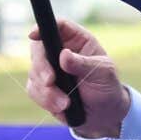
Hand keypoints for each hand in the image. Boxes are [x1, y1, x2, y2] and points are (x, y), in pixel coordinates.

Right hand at [26, 18, 130, 137]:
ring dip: (46, 91)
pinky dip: (45, 100)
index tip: (33, 36)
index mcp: (76, 40)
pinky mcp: (42, 86)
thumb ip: (83, 64)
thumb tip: (64, 55)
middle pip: (38, 48)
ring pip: (33, 72)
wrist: (103, 114)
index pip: (58, 26)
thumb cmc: (107, 87)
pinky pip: (33, 90)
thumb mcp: (103, 73)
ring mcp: (48, 68)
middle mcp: (59, 51)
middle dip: (40, 66)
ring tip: (65, 103)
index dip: (43, 27)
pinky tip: (61, 107)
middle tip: (50, 81)